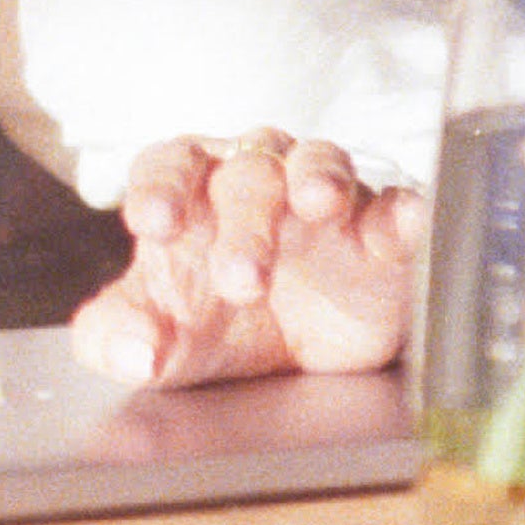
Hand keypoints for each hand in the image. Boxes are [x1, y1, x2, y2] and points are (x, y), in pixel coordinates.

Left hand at [69, 131, 421, 389]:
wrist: (300, 358)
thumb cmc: (215, 320)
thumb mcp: (163, 335)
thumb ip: (121, 335)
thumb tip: (130, 352)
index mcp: (191, 192)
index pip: (168, 167)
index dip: (160, 188)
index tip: (153, 222)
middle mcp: (257, 180)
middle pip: (248, 176)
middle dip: (245, 225)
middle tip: (242, 281)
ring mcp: (324, 201)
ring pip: (320, 165)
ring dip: (318, 180)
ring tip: (318, 201)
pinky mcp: (380, 233)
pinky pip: (396, 208)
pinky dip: (402, 212)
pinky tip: (403, 222)